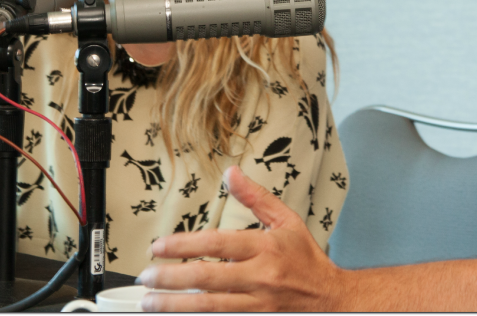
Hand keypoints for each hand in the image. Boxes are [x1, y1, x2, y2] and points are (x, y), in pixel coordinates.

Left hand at [138, 166, 345, 310]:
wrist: (331, 300)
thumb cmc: (306, 261)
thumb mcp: (287, 222)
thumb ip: (256, 198)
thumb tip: (232, 174)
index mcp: (266, 248)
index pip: (217, 244)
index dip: (183, 245)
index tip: (158, 247)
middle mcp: (261, 278)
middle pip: (206, 278)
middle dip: (170, 278)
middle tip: (146, 276)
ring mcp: (258, 305)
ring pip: (209, 307)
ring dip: (174, 306)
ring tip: (150, 301)